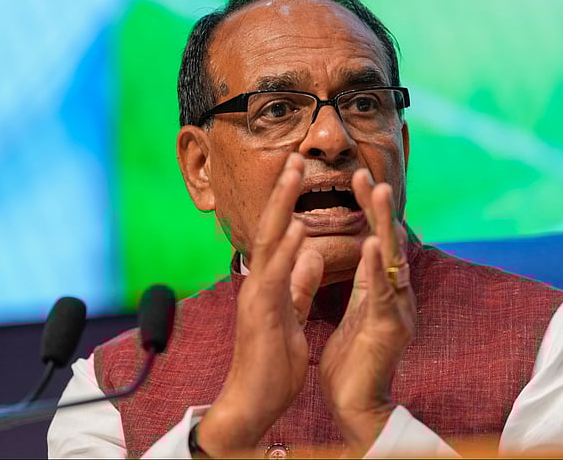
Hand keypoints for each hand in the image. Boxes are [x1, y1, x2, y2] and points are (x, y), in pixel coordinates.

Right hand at [197, 153, 323, 456]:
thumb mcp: (290, 314)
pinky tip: (294, 228)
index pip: (276, 234)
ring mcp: (256, 297)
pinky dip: (284, 251)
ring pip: (266, 244)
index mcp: (267, 283)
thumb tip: (310, 252)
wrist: (252, 404)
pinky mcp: (260, 315)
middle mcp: (258, 283)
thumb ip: (298, 284)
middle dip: (282, 192)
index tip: (299, 172)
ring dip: (280, 207)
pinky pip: (273, 278)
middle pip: (268, 228)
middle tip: (294, 157)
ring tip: (293, 175)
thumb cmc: (271, 363)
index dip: (287, 203)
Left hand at [319, 169, 416, 456]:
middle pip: (388, 244)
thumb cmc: (352, 364)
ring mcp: (397, 311)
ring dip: (382, 224)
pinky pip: (381, 293)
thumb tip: (361, 252)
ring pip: (390, 260)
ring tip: (376, 192)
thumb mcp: (356, 314)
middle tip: (369, 175)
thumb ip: (361, 284)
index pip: (376, 243)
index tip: (356, 180)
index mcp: (383, 293)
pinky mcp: (389, 329)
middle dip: (378, 208)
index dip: (369, 212)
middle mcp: (396, 297)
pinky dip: (375, 266)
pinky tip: (369, 243)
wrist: (356, 406)